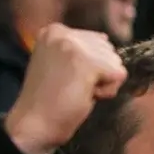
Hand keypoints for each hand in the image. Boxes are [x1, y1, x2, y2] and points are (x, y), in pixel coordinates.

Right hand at [4, 25, 125, 153]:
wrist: (34, 124)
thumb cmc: (51, 99)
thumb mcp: (61, 63)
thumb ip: (81, 49)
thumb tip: (106, 39)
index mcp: (55, 30)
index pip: (99, 41)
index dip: (91, 66)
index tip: (67, 78)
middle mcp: (63, 33)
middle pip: (110, 51)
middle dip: (99, 73)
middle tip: (72, 87)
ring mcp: (73, 46)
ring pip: (116, 63)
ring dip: (103, 83)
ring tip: (76, 91)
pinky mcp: (86, 63)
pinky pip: (119, 76)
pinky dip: (107, 92)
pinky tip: (84, 96)